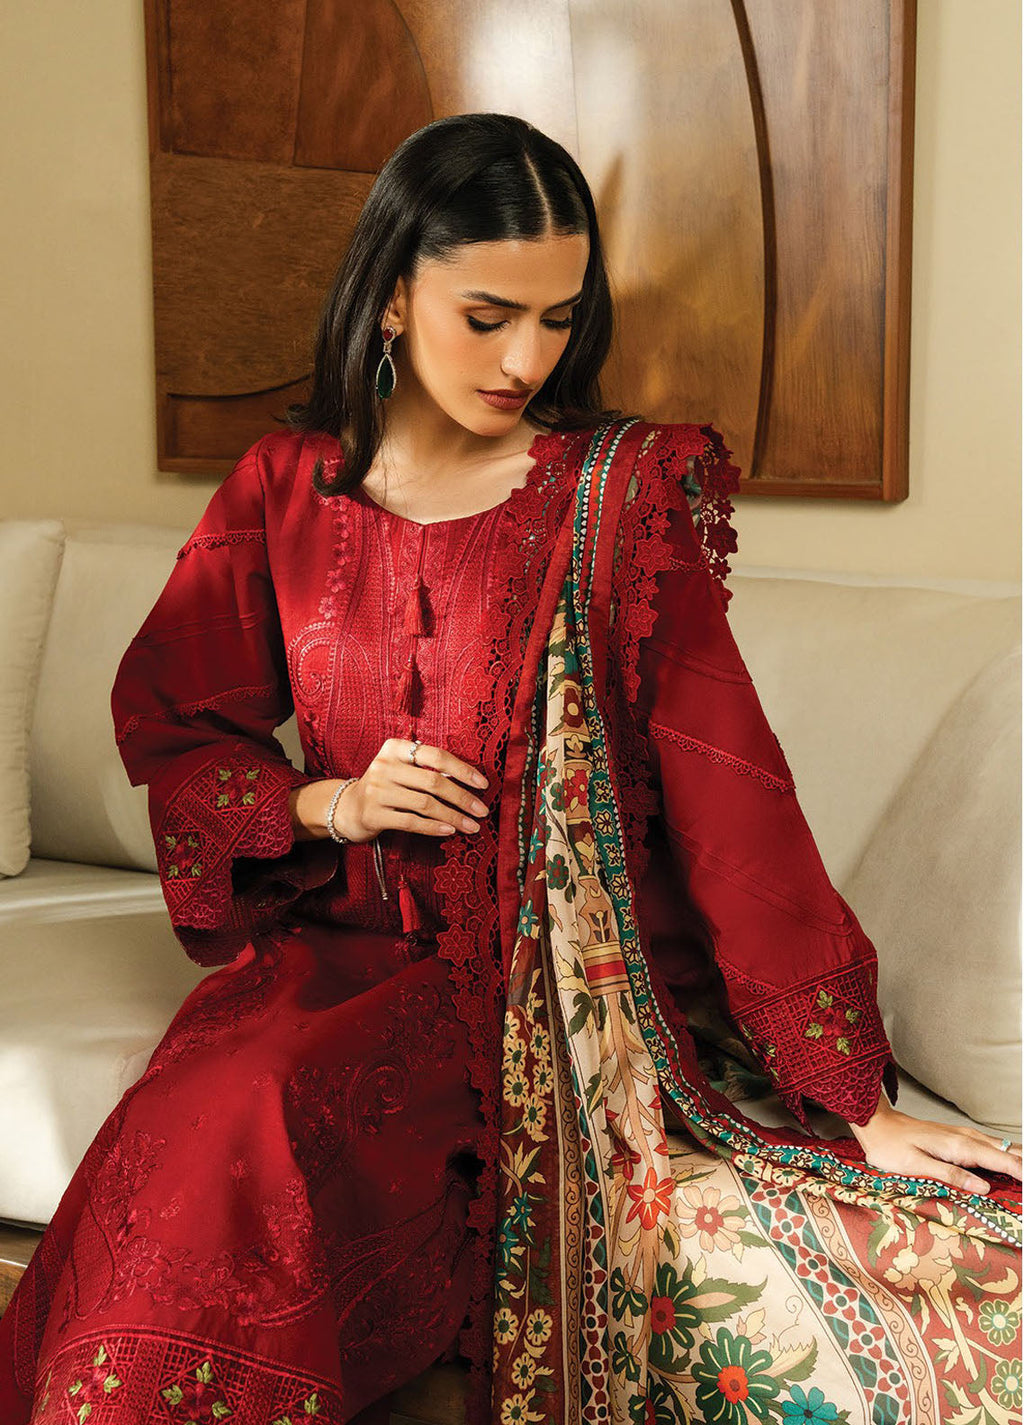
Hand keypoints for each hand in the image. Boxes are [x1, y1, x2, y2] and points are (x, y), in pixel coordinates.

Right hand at [292, 738, 490, 843]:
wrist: (347, 808)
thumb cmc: (386, 787)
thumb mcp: (401, 768)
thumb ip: (428, 769)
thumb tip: (471, 782)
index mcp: (394, 748)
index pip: (435, 756)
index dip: (463, 770)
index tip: (483, 784)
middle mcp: (384, 766)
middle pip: (433, 781)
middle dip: (462, 798)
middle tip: (482, 810)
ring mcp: (377, 791)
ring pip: (425, 804)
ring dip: (454, 816)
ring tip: (472, 826)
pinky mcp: (373, 815)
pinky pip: (411, 822)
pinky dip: (434, 827)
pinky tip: (450, 831)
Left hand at [849, 1094, 1022, 1195]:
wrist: (877, 1125)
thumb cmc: (890, 1147)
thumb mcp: (915, 1166)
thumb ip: (950, 1175)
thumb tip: (984, 1187)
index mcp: (960, 1146)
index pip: (1005, 1161)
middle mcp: (967, 1138)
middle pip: (1011, 1152)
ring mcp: (965, 1137)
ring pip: (1003, 1148)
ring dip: (1019, 1163)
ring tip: (1023, 1180)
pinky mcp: (959, 1139)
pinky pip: (991, 1149)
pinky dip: (1007, 1158)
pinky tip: (1011, 1169)